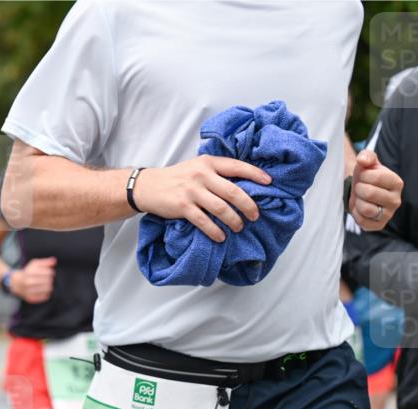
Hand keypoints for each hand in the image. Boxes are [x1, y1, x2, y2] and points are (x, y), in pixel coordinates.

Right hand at [10, 257, 55, 303]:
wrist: (17, 284)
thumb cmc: (28, 273)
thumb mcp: (35, 264)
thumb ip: (45, 262)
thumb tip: (54, 260)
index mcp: (30, 272)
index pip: (48, 272)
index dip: (51, 272)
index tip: (49, 273)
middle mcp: (28, 282)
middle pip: (48, 281)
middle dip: (50, 279)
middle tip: (47, 279)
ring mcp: (29, 291)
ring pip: (48, 289)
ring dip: (49, 286)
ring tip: (46, 284)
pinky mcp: (31, 298)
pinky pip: (45, 296)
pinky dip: (47, 293)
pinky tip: (44, 290)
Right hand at [134, 155, 271, 241]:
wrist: (148, 186)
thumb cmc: (177, 178)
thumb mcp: (196, 167)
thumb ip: (216, 172)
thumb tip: (242, 185)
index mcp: (208, 162)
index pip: (237, 166)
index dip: (255, 174)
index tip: (269, 183)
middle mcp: (201, 175)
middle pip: (233, 192)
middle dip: (248, 206)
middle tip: (255, 216)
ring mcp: (191, 191)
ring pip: (221, 208)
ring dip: (233, 221)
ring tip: (239, 227)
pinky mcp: (182, 207)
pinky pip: (204, 221)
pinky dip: (215, 231)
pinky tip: (221, 237)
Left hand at [349, 149, 402, 231]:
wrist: (360, 190)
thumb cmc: (365, 175)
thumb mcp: (367, 161)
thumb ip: (366, 156)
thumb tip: (362, 160)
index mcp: (397, 183)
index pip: (376, 177)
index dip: (363, 175)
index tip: (363, 176)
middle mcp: (396, 200)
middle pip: (369, 193)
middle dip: (358, 188)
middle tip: (360, 188)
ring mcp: (388, 214)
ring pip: (366, 209)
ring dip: (357, 201)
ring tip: (360, 198)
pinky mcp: (378, 225)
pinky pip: (362, 221)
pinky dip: (356, 213)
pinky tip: (360, 208)